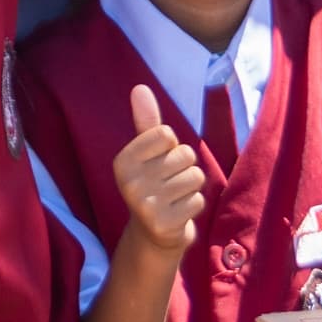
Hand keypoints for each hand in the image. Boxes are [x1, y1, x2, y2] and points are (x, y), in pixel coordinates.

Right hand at [113, 82, 209, 252]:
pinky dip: (194, 206)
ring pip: (195, 176)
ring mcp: (145, 205)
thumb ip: (146, 121)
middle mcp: (129, 183)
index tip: (159, 164)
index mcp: (122, 161)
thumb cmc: (155, 183)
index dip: (171, 147)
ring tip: (175, 198)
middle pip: (185, 154)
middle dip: (184, 168)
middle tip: (168, 184)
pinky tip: (178, 213)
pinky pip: (199, 200)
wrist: (153, 233)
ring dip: (192, 187)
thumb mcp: (148, 152)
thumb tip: (140, 88)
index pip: (166, 134)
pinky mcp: (163, 224)